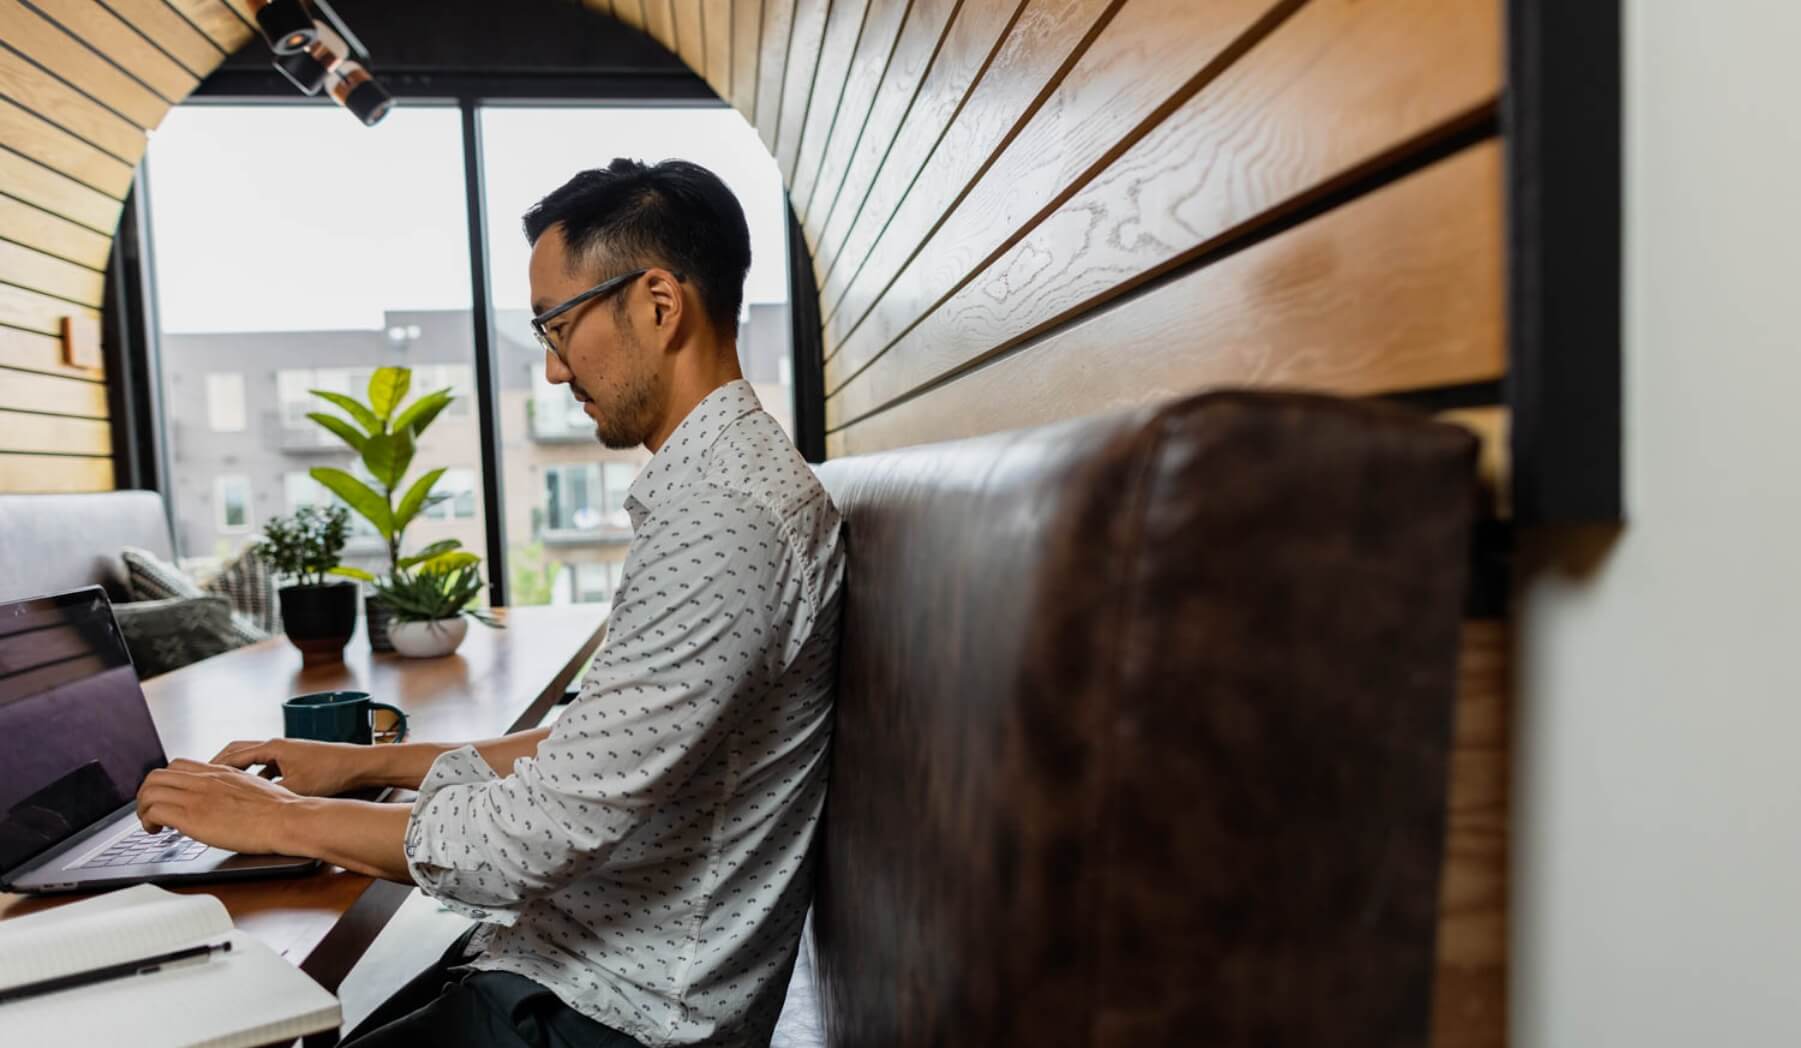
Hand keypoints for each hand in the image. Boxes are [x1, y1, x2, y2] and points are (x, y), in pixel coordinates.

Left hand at [136, 760, 300, 854]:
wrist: (288, 818)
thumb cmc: (281, 810)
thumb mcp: (255, 788)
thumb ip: (234, 789)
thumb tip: (228, 802)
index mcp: (221, 772)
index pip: (178, 765)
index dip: (165, 782)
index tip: (168, 798)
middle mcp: (205, 780)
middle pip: (156, 775)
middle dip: (146, 794)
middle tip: (152, 812)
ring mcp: (198, 796)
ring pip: (149, 791)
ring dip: (143, 808)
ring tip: (151, 825)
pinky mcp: (193, 817)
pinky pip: (154, 811)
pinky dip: (148, 821)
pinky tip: (157, 832)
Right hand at [211, 737, 371, 796]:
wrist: (359, 765)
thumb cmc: (331, 773)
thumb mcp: (295, 787)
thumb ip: (267, 794)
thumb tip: (243, 805)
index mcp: (272, 748)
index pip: (231, 755)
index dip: (211, 769)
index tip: (193, 781)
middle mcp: (276, 745)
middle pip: (237, 753)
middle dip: (218, 767)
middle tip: (200, 783)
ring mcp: (285, 752)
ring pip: (252, 759)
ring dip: (236, 771)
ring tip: (220, 789)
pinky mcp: (294, 760)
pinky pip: (266, 766)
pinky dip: (255, 776)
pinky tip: (253, 791)